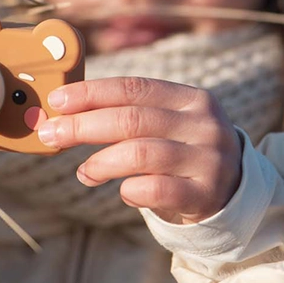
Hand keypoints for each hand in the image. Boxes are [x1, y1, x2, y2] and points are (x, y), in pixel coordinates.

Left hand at [38, 77, 241, 223]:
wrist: (232, 191)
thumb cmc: (180, 150)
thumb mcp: (164, 123)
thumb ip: (125, 114)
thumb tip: (61, 114)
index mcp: (189, 97)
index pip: (132, 88)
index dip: (90, 93)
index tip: (57, 101)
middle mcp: (202, 124)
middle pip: (131, 119)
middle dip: (82, 126)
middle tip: (51, 134)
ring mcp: (208, 159)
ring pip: (140, 154)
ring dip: (101, 162)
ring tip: (84, 172)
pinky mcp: (207, 194)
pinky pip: (157, 190)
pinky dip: (131, 189)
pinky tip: (123, 191)